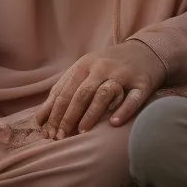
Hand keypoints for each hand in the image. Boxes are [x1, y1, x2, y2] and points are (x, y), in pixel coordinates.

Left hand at [34, 40, 166, 139]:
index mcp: (86, 64)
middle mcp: (103, 67)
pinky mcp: (142, 82)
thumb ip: (63, 90)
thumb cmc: (108, 65)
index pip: (66, 91)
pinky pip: (133, 98)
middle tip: (62, 137)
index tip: (49, 133)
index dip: (55, 113)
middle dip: (69, 117)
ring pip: (104, 94)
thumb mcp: (84, 70)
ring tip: (83, 132)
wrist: (146, 50)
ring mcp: (123, 74)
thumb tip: (39, 120)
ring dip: (91, 114)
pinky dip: (123, 111)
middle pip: (82, 93)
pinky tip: (114, 123)